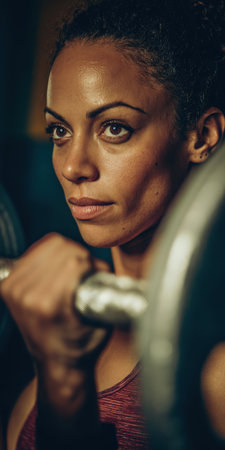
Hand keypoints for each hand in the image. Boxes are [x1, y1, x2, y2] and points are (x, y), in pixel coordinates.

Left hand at [0, 233, 110, 411]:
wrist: (57, 365)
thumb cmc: (81, 345)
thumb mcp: (100, 318)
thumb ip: (103, 285)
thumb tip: (98, 261)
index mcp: (49, 305)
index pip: (74, 260)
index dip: (90, 263)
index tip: (94, 273)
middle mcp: (27, 296)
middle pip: (59, 247)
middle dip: (78, 254)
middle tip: (84, 268)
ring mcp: (14, 290)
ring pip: (46, 245)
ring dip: (62, 253)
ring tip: (70, 267)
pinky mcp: (8, 286)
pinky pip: (32, 253)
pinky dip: (47, 256)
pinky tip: (54, 268)